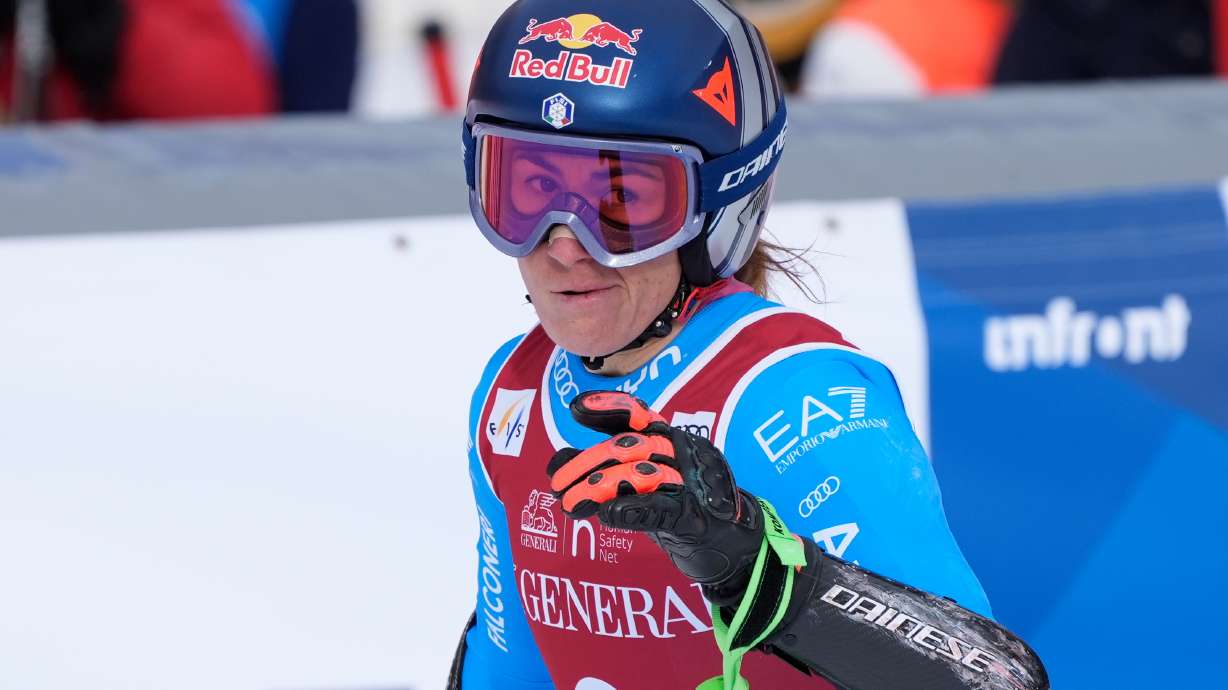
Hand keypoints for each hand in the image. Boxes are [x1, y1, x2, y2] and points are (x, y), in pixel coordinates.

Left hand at [546, 391, 763, 601]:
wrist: (734, 547)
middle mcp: (685, 453)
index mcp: (671, 440)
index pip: (638, 414)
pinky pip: (660, 507)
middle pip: (630, 446)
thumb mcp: (642, 488)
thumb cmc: (683, 511)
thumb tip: (556, 463)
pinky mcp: (697, 517)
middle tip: (556, 484)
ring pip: (642, 473)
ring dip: (599, 488)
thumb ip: (606, 472)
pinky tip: (606, 514)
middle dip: (588, 463)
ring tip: (569, 503)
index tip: (574, 409)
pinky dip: (632, 509)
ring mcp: (693, 483)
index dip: (608, 408)